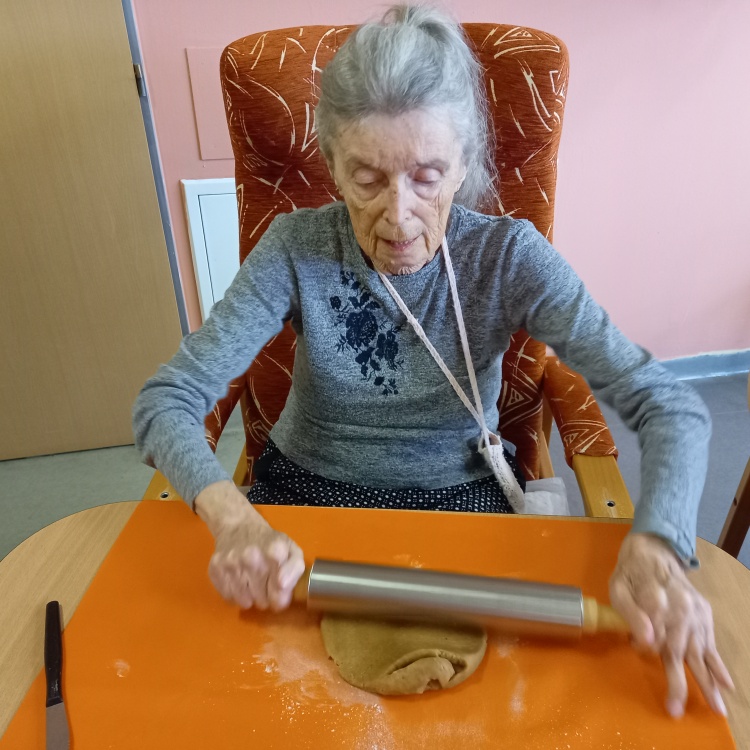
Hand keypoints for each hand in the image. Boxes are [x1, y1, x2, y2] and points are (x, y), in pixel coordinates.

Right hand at [194, 481, 304, 610]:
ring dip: (250, 597)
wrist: (239, 526)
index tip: (278, 588)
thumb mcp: (292, 550)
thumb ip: (295, 568)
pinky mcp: (215, 568)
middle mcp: (252, 556)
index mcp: (275, 551)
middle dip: (266, 596)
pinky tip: (238, 579)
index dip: (281, 596)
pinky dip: (234, 594)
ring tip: (251, 580)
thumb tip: (282, 585)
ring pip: (244, 602)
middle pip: (262, 601)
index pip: (279, 595)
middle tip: (264, 580)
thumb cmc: (269, 542)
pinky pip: (228, 598)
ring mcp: (231, 563)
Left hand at [609, 532, 733, 717]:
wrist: (654, 552)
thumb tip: (646, 640)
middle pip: (680, 649)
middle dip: (680, 682)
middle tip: (676, 709)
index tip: (639, 647)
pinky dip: (719, 665)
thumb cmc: (631, 574)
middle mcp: (681, 608)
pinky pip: (712, 644)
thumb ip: (630, 613)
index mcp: (657, 598)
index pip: (654, 632)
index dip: (646, 644)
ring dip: (708, 682)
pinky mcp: (705, 615)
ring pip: (700, 651)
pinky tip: (727, 685)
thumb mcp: (618, 587)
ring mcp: (696, 613)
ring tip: (716, 708)